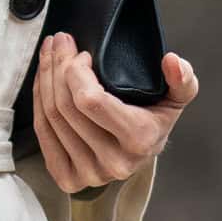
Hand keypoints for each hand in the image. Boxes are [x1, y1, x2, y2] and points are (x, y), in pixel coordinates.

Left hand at [32, 34, 197, 198]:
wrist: (140, 154)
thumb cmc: (154, 119)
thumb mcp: (177, 97)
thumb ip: (182, 79)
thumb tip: (171, 61)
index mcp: (139, 140)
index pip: (89, 100)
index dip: (76, 70)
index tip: (83, 52)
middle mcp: (113, 163)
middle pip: (66, 106)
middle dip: (56, 66)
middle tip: (60, 42)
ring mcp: (88, 174)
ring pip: (50, 117)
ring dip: (44, 78)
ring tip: (50, 54)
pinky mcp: (67, 178)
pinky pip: (43, 133)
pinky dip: (39, 101)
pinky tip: (44, 81)